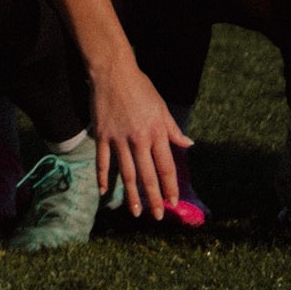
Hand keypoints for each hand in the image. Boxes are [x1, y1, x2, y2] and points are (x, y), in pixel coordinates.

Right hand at [88, 59, 196, 218]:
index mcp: (156, 131)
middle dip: (154, 198)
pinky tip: (105, 192)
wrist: (113, 72)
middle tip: (157, 216)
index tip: (173, 202)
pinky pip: (102, 162)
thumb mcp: (161, 106)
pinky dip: (103, 178)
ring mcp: (118, 139)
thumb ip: (172, 129)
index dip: (170, 186)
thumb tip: (188, 144)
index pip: (166, 166)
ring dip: (132, 195)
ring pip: (126, 173)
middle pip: (147, 175)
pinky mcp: (102, 136)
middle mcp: (138, 138)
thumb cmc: (140, 88)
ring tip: (135, 213)